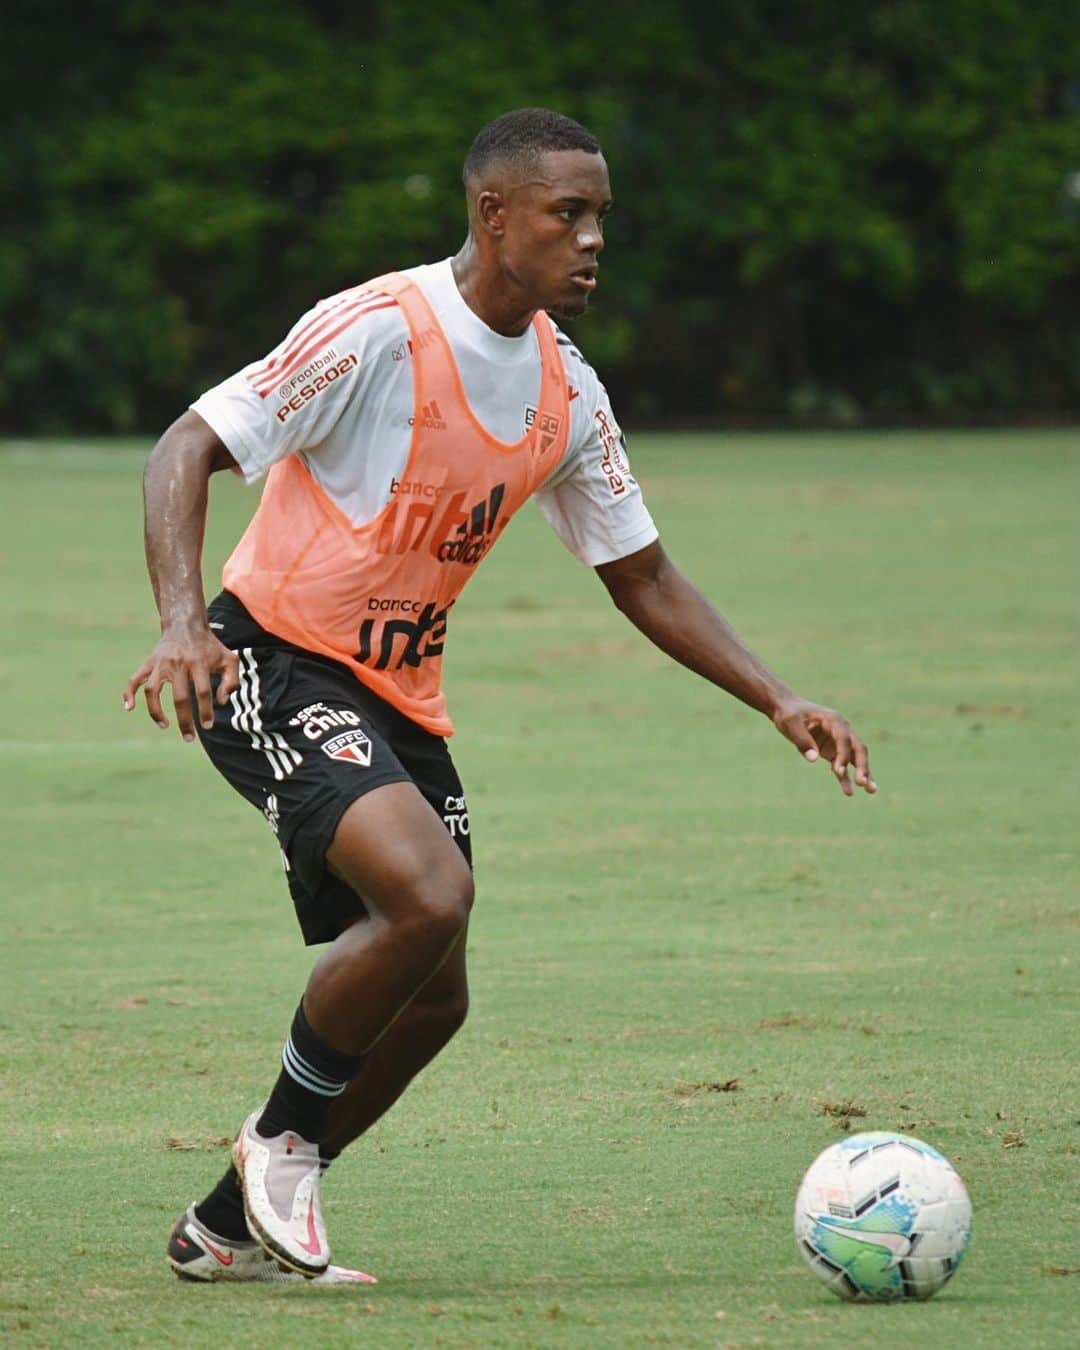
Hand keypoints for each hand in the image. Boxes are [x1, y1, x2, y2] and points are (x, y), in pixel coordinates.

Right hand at [122, 623, 239, 740]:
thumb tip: (221, 702)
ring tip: (164, 726)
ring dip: (155, 711)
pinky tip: (129, 708)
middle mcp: (178, 663)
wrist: (186, 624)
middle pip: (179, 697)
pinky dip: (128, 693)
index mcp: (199, 663)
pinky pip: (134, 679)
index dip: (206, 711)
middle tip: (189, 738)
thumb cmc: (210, 646)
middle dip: (184, 720)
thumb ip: (232, 681)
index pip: (203, 692)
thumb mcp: (229, 659)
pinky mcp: (148, 663)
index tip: (207, 726)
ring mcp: (160, 663)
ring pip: (152, 691)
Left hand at [772, 697, 876, 796]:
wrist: (785, 709)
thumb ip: (802, 740)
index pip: (844, 739)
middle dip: (862, 766)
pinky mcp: (832, 751)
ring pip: (856, 758)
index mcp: (834, 720)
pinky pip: (842, 766)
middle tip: (863, 783)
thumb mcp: (791, 724)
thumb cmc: (788, 714)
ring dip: (863, 773)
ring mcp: (838, 741)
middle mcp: (841, 730)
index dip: (843, 755)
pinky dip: (846, 778)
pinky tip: (849, 792)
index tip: (838, 772)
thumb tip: (813, 759)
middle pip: (858, 748)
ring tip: (871, 790)